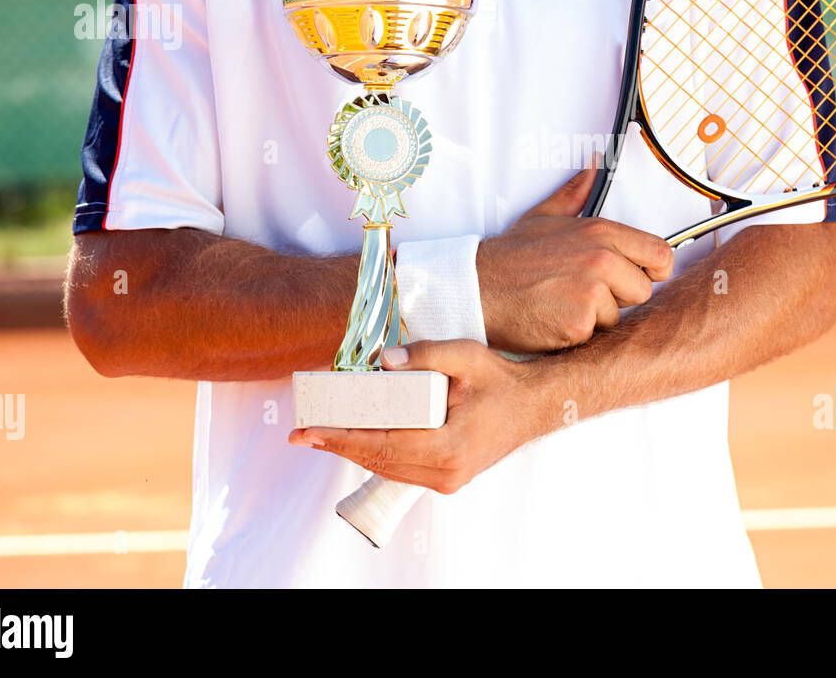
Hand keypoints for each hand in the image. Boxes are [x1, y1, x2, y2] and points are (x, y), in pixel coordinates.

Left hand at [287, 340, 559, 493]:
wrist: (534, 407)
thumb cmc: (502, 380)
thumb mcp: (467, 357)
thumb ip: (427, 354)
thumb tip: (384, 359)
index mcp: (449, 448)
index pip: (381, 444)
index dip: (340, 438)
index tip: (307, 431)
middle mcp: (445, 473)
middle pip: (377, 460)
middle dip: (336, 445)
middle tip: (300, 433)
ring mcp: (447, 481)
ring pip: (386, 468)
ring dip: (352, 451)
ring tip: (318, 435)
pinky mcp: (447, 479)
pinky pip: (400, 468)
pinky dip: (374, 454)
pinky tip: (354, 440)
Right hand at [476, 168, 673, 352]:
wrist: (477, 288)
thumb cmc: (510, 259)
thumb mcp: (544, 218)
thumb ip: (575, 194)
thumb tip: (592, 167)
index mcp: (600, 233)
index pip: (659, 253)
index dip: (654, 269)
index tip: (640, 275)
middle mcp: (601, 259)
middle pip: (642, 290)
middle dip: (618, 297)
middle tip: (582, 292)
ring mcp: (591, 292)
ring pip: (618, 317)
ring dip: (595, 319)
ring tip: (562, 304)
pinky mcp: (579, 324)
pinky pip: (595, 336)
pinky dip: (576, 335)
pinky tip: (553, 319)